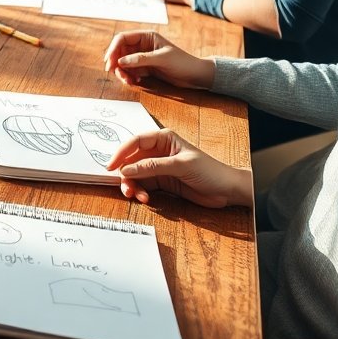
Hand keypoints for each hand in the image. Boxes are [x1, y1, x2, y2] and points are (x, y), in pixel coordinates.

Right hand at [104, 30, 214, 88]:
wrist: (195, 75)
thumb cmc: (182, 63)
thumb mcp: (161, 59)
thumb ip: (140, 59)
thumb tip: (121, 61)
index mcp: (146, 37)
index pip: (123, 38)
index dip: (113, 49)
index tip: (109, 62)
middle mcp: (142, 45)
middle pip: (120, 52)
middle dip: (116, 63)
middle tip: (115, 74)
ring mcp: (143, 57)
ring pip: (124, 63)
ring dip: (122, 72)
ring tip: (128, 81)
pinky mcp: (145, 68)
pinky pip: (130, 71)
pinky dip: (129, 77)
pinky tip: (136, 81)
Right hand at [106, 129, 249, 207]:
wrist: (226, 190)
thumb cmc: (210, 171)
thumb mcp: (180, 165)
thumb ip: (153, 166)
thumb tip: (128, 169)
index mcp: (164, 139)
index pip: (136, 142)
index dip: (121, 153)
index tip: (111, 166)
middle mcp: (159, 152)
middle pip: (132, 161)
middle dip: (126, 175)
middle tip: (126, 189)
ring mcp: (159, 168)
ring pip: (136, 175)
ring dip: (133, 186)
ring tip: (138, 197)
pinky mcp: (162, 182)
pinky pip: (144, 186)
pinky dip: (141, 192)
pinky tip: (146, 199)